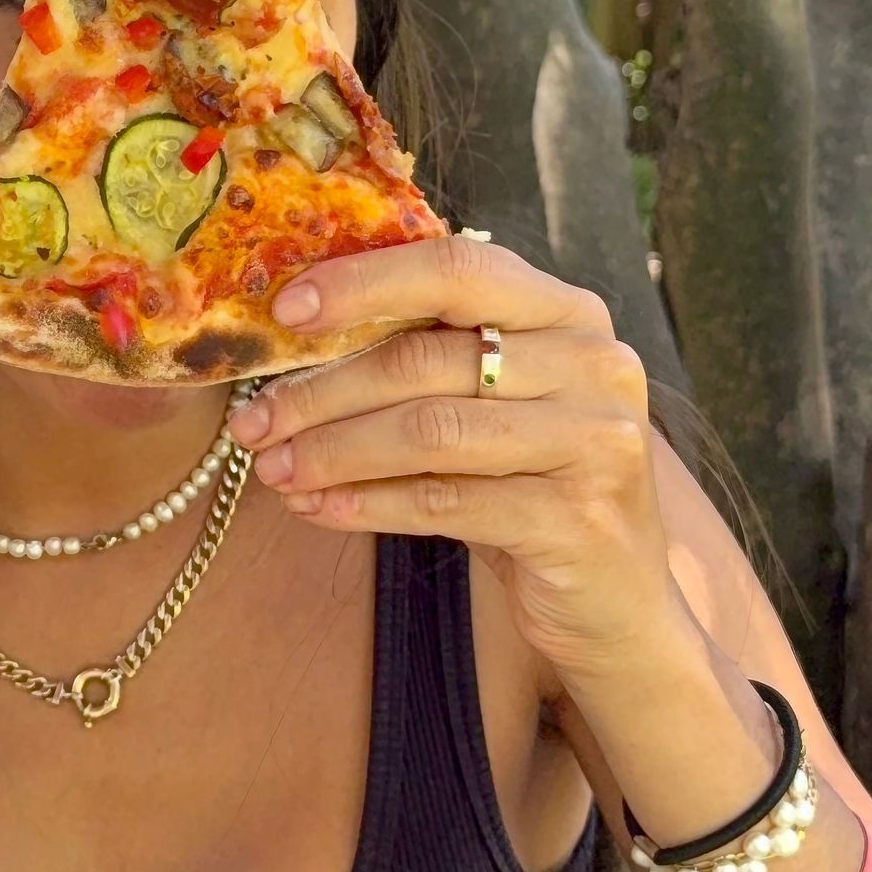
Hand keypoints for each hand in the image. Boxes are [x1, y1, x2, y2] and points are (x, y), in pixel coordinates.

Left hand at [230, 234, 688, 697]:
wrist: (619, 603)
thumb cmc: (534, 487)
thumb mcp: (495, 405)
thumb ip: (429, 355)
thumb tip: (294, 335)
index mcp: (568, 312)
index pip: (456, 268)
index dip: (364, 283)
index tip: (284, 311)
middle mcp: (595, 363)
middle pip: (425, 359)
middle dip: (321, 391)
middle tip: (252, 422)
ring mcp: (596, 441)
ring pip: (427, 432)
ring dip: (332, 452)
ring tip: (274, 471)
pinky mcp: (577, 519)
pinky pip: (443, 502)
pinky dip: (368, 504)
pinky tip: (320, 509)